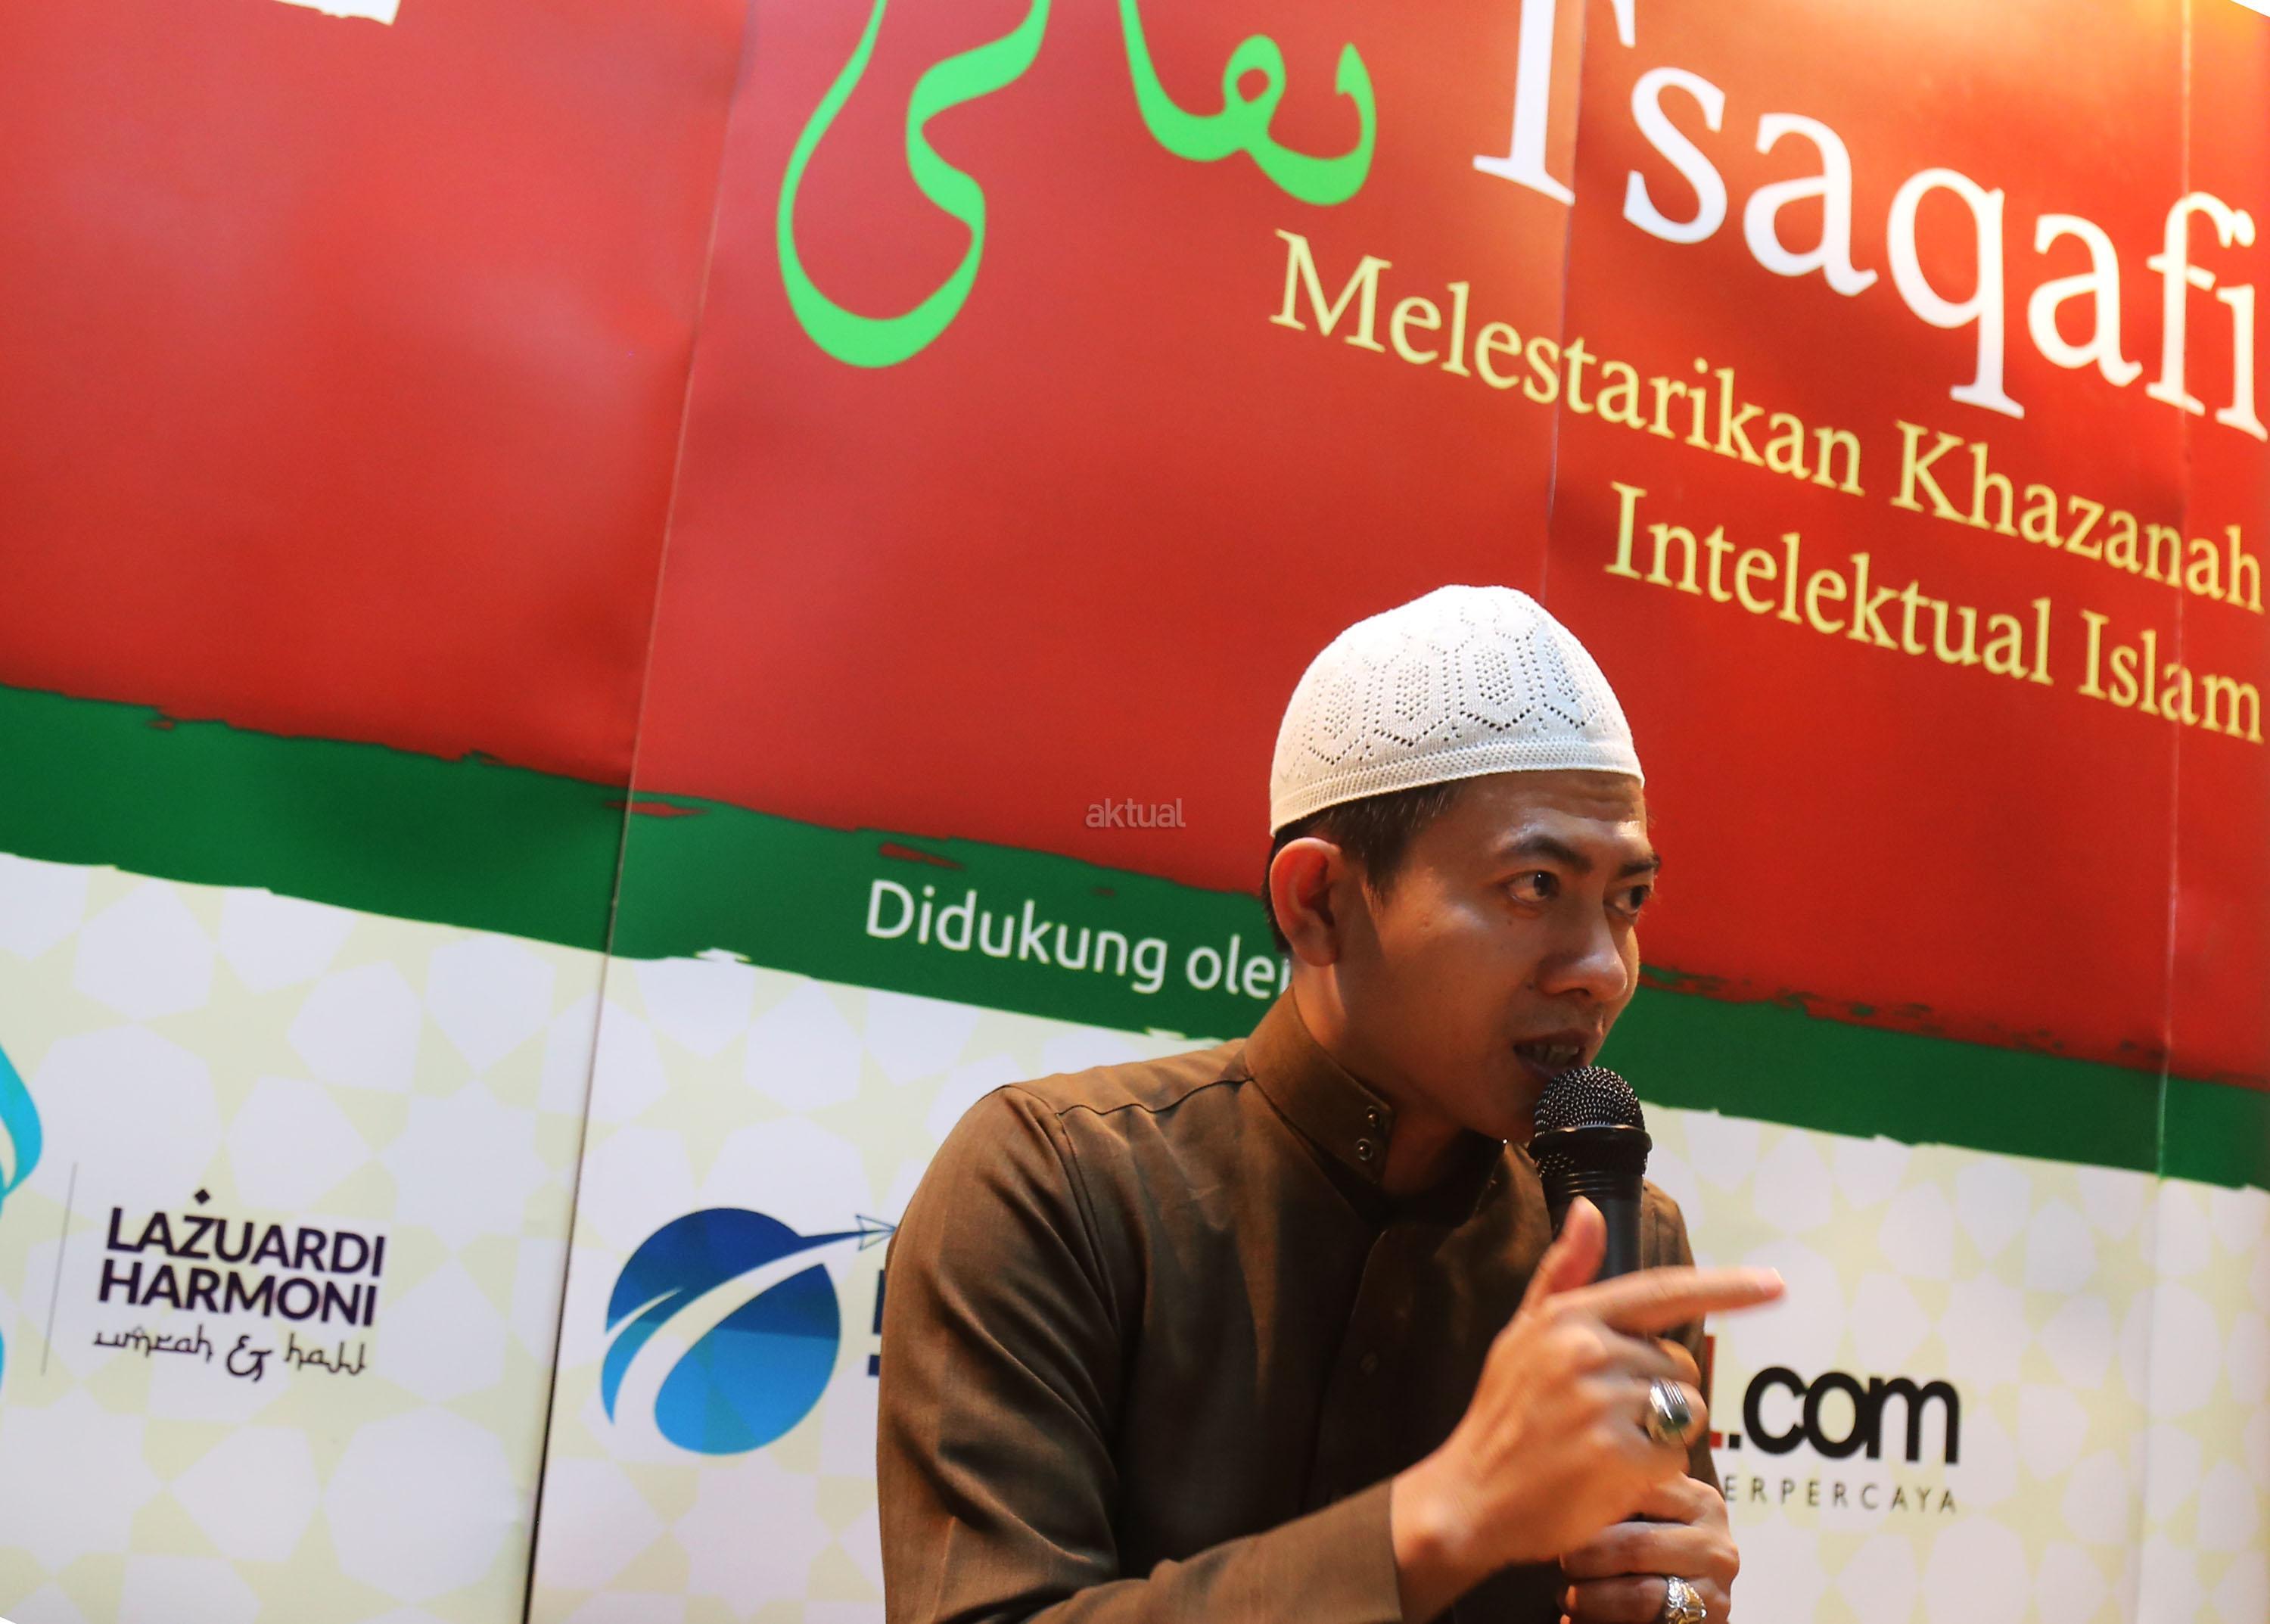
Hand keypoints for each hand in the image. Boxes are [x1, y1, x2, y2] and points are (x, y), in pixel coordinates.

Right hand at [1390, 1200, 1780, 1621]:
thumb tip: (1588, 1211)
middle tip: (1606, 1419)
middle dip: (1662, 1393)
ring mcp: (1604, 1404)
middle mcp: (1589, 1351)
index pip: (1664, 1292)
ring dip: (1662, 1434)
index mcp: (1570, 1316)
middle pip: (1681, 1365)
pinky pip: (1677, 1456)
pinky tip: (1611, 1478)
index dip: (1726, 1287)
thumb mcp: (1522, 1334)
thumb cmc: (1505, 1414)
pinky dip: (1655, 1472)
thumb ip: (1563, 1274)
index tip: (1773, 1283)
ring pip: (1685, 1411)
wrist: (1470, 1497)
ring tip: (1605, 1447)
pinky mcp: (1620, 1456)